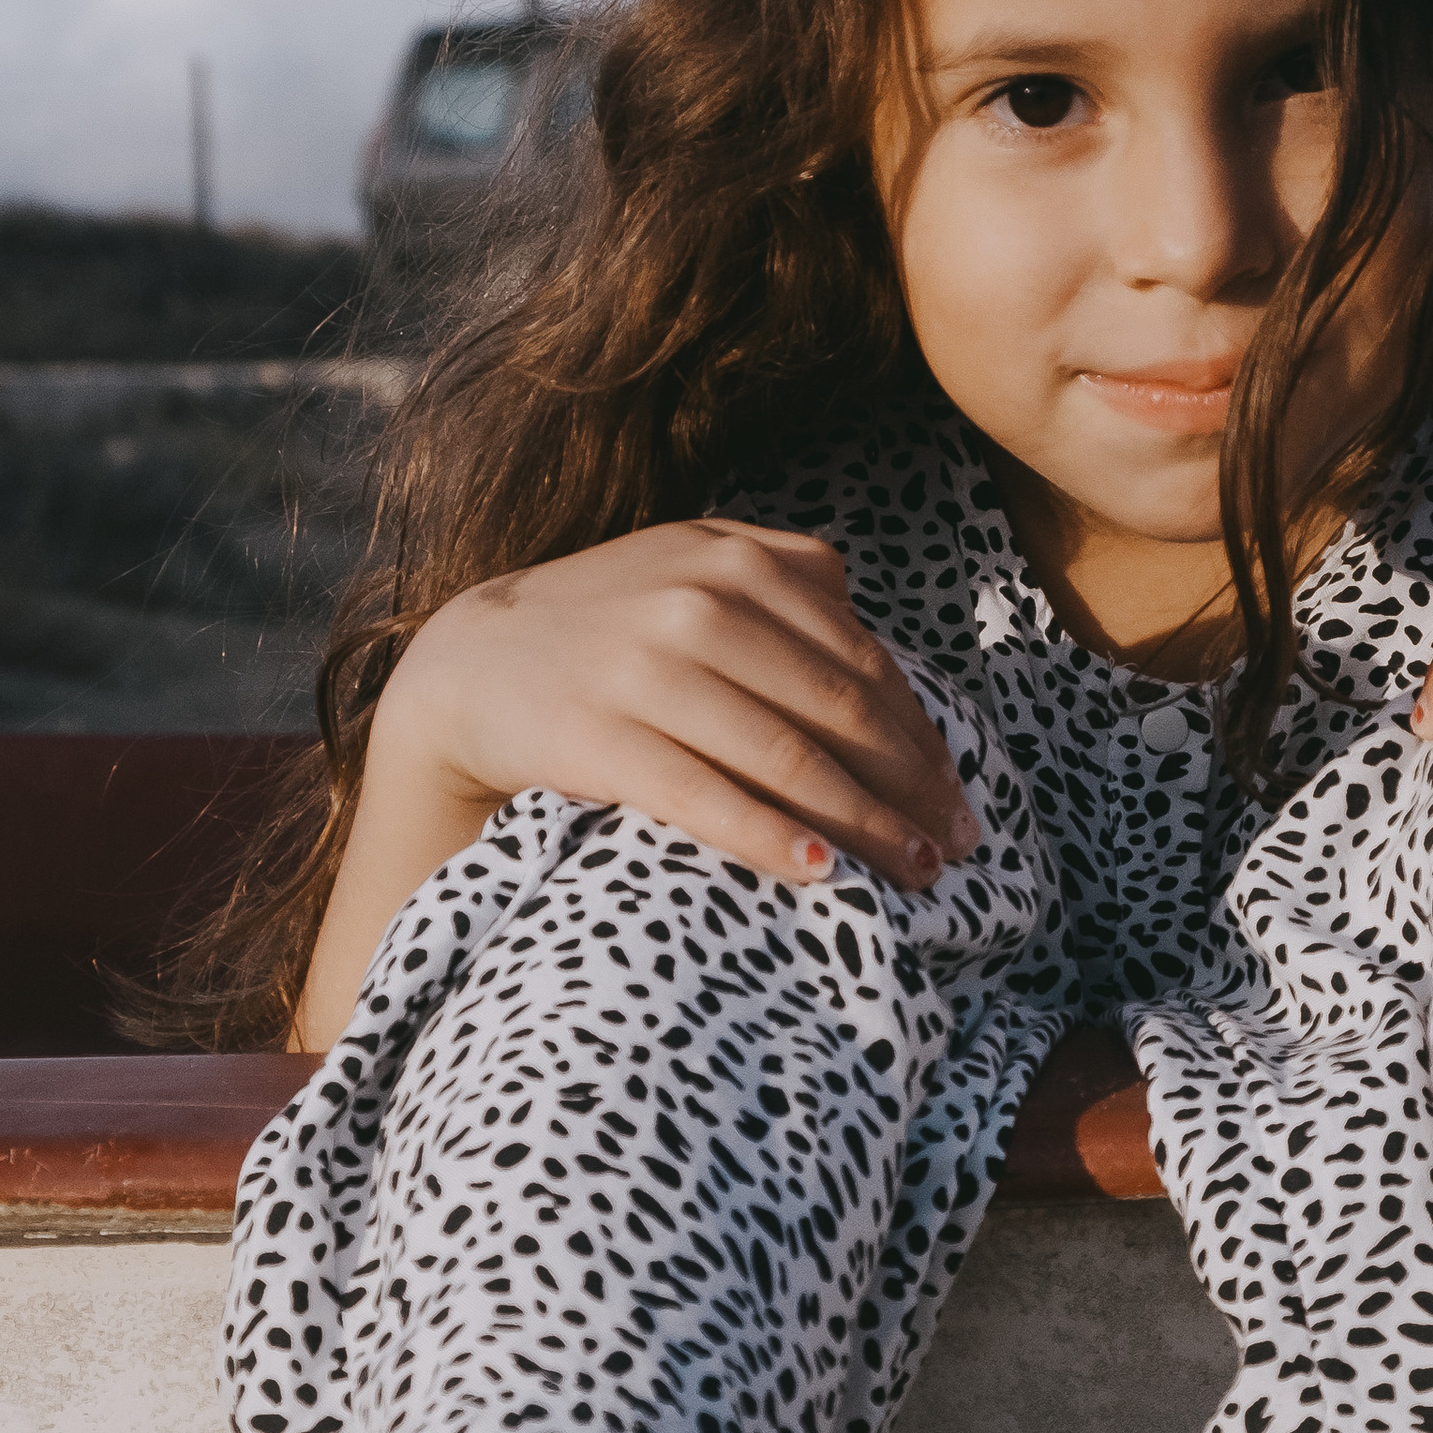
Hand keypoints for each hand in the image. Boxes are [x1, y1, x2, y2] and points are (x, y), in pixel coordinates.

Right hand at [379, 518, 979, 891]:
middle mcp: (697, 603)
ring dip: (863, 824)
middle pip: (840, 710)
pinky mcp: (599, 735)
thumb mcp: (691, 564)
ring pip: (787, 756)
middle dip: (910, 788)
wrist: (473, 663)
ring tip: (909, 873)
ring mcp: (646, 668)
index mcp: (738, 559)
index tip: (959, 798)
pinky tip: (818, 871)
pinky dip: (768, 835)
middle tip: (953, 850)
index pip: (862, 661)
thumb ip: (782, 574)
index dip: (922, 738)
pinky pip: (704, 796)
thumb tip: (875, 627)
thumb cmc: (609, 625)